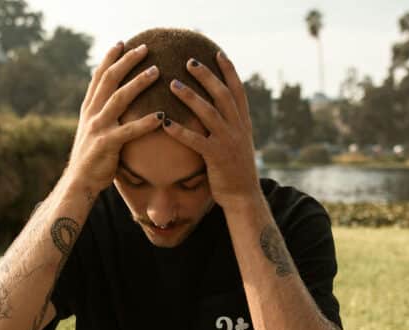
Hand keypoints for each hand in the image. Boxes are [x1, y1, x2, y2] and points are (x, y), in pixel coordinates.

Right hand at [65, 42, 163, 194]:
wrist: (79, 182)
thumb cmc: (92, 158)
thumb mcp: (94, 130)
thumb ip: (104, 115)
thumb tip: (118, 103)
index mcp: (89, 108)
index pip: (98, 76)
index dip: (109, 58)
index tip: (122, 43)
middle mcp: (91, 113)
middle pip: (109, 80)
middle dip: (126, 62)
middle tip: (145, 48)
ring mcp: (98, 127)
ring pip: (119, 98)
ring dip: (138, 83)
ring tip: (156, 72)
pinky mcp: (107, 144)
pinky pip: (129, 130)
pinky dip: (146, 122)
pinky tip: (161, 116)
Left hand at [162, 52, 260, 209]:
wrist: (244, 196)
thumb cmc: (235, 170)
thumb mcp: (238, 142)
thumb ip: (229, 125)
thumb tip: (217, 109)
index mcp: (243, 123)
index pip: (238, 90)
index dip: (229, 71)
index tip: (218, 53)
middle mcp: (238, 128)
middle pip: (222, 95)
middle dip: (206, 76)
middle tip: (189, 61)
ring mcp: (228, 142)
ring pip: (209, 113)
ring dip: (190, 97)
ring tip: (172, 83)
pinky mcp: (216, 157)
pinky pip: (195, 140)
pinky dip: (180, 130)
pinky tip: (165, 121)